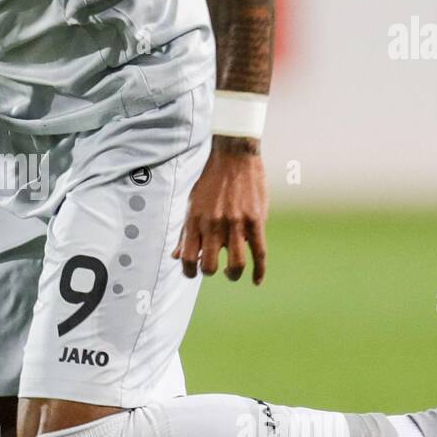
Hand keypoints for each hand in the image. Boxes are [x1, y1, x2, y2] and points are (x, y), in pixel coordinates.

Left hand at [173, 137, 267, 282]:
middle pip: (209, 266)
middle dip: (210, 272)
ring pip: (236, 264)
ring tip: (231, 273)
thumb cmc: (210, 182)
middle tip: (215, 269)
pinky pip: (259, 253)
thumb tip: (176, 257)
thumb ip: (184, 232)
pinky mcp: (255, 221)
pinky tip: (256, 280)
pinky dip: (259, 271)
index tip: (193, 273)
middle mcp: (213, 224)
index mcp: (195, 220)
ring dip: (232, 275)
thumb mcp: (192, 204)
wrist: (234, 156)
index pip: (187, 258)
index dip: (188, 272)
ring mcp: (236, 223)